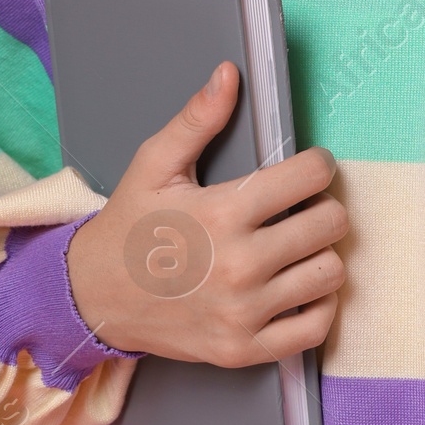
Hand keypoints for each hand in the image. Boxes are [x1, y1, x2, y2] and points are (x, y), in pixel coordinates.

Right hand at [66, 62, 346, 365]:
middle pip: (331, 223)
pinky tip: (296, 287)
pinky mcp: (245, 349)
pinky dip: (317, 306)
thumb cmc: (129, 227)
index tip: (306, 169)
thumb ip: (196, 120)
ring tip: (297, 247)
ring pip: (331, 273)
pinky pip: (316, 327)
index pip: (312, 176)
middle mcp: (240, 264)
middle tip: (302, 208)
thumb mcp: (154, 166)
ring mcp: (244, 312)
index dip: (317, 165)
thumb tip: (230, 74)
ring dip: (321, 255)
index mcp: (222, 212)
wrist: (93, 298)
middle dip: (323, 207)